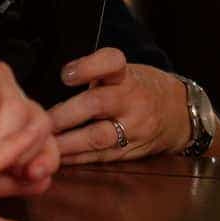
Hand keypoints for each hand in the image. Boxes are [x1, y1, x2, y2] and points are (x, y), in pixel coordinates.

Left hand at [49, 49, 189, 161]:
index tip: (66, 75)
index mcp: (127, 75)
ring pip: (97, 137)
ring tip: (44, 144)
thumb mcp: (125, 72)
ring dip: (66, 142)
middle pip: (97, 103)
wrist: (180, 114)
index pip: (111, 62)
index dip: (88, 67)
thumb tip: (47, 84)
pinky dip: (76, 158)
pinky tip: (58, 157)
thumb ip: (94, 74)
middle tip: (40, 122)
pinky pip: (100, 156)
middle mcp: (132, 99)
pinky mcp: (131, 151)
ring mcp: (134, 128)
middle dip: (64, 115)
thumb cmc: (141, 89)